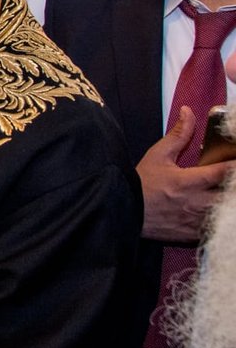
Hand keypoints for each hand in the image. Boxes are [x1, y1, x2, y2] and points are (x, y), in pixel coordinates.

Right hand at [138, 106, 232, 241]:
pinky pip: (216, 228)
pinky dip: (220, 219)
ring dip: (226, 201)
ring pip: (226, 212)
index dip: (235, 165)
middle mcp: (195, 202)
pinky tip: (214, 209)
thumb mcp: (158, 155)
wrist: (123, 211)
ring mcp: (196, 221)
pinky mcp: (193, 235)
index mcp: (188, 181)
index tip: (235, 160)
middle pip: (231, 195)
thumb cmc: (141, 184)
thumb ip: (179, 134)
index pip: (225, 172)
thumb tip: (188, 112)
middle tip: (229, 178)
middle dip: (233, 185)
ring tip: (221, 193)